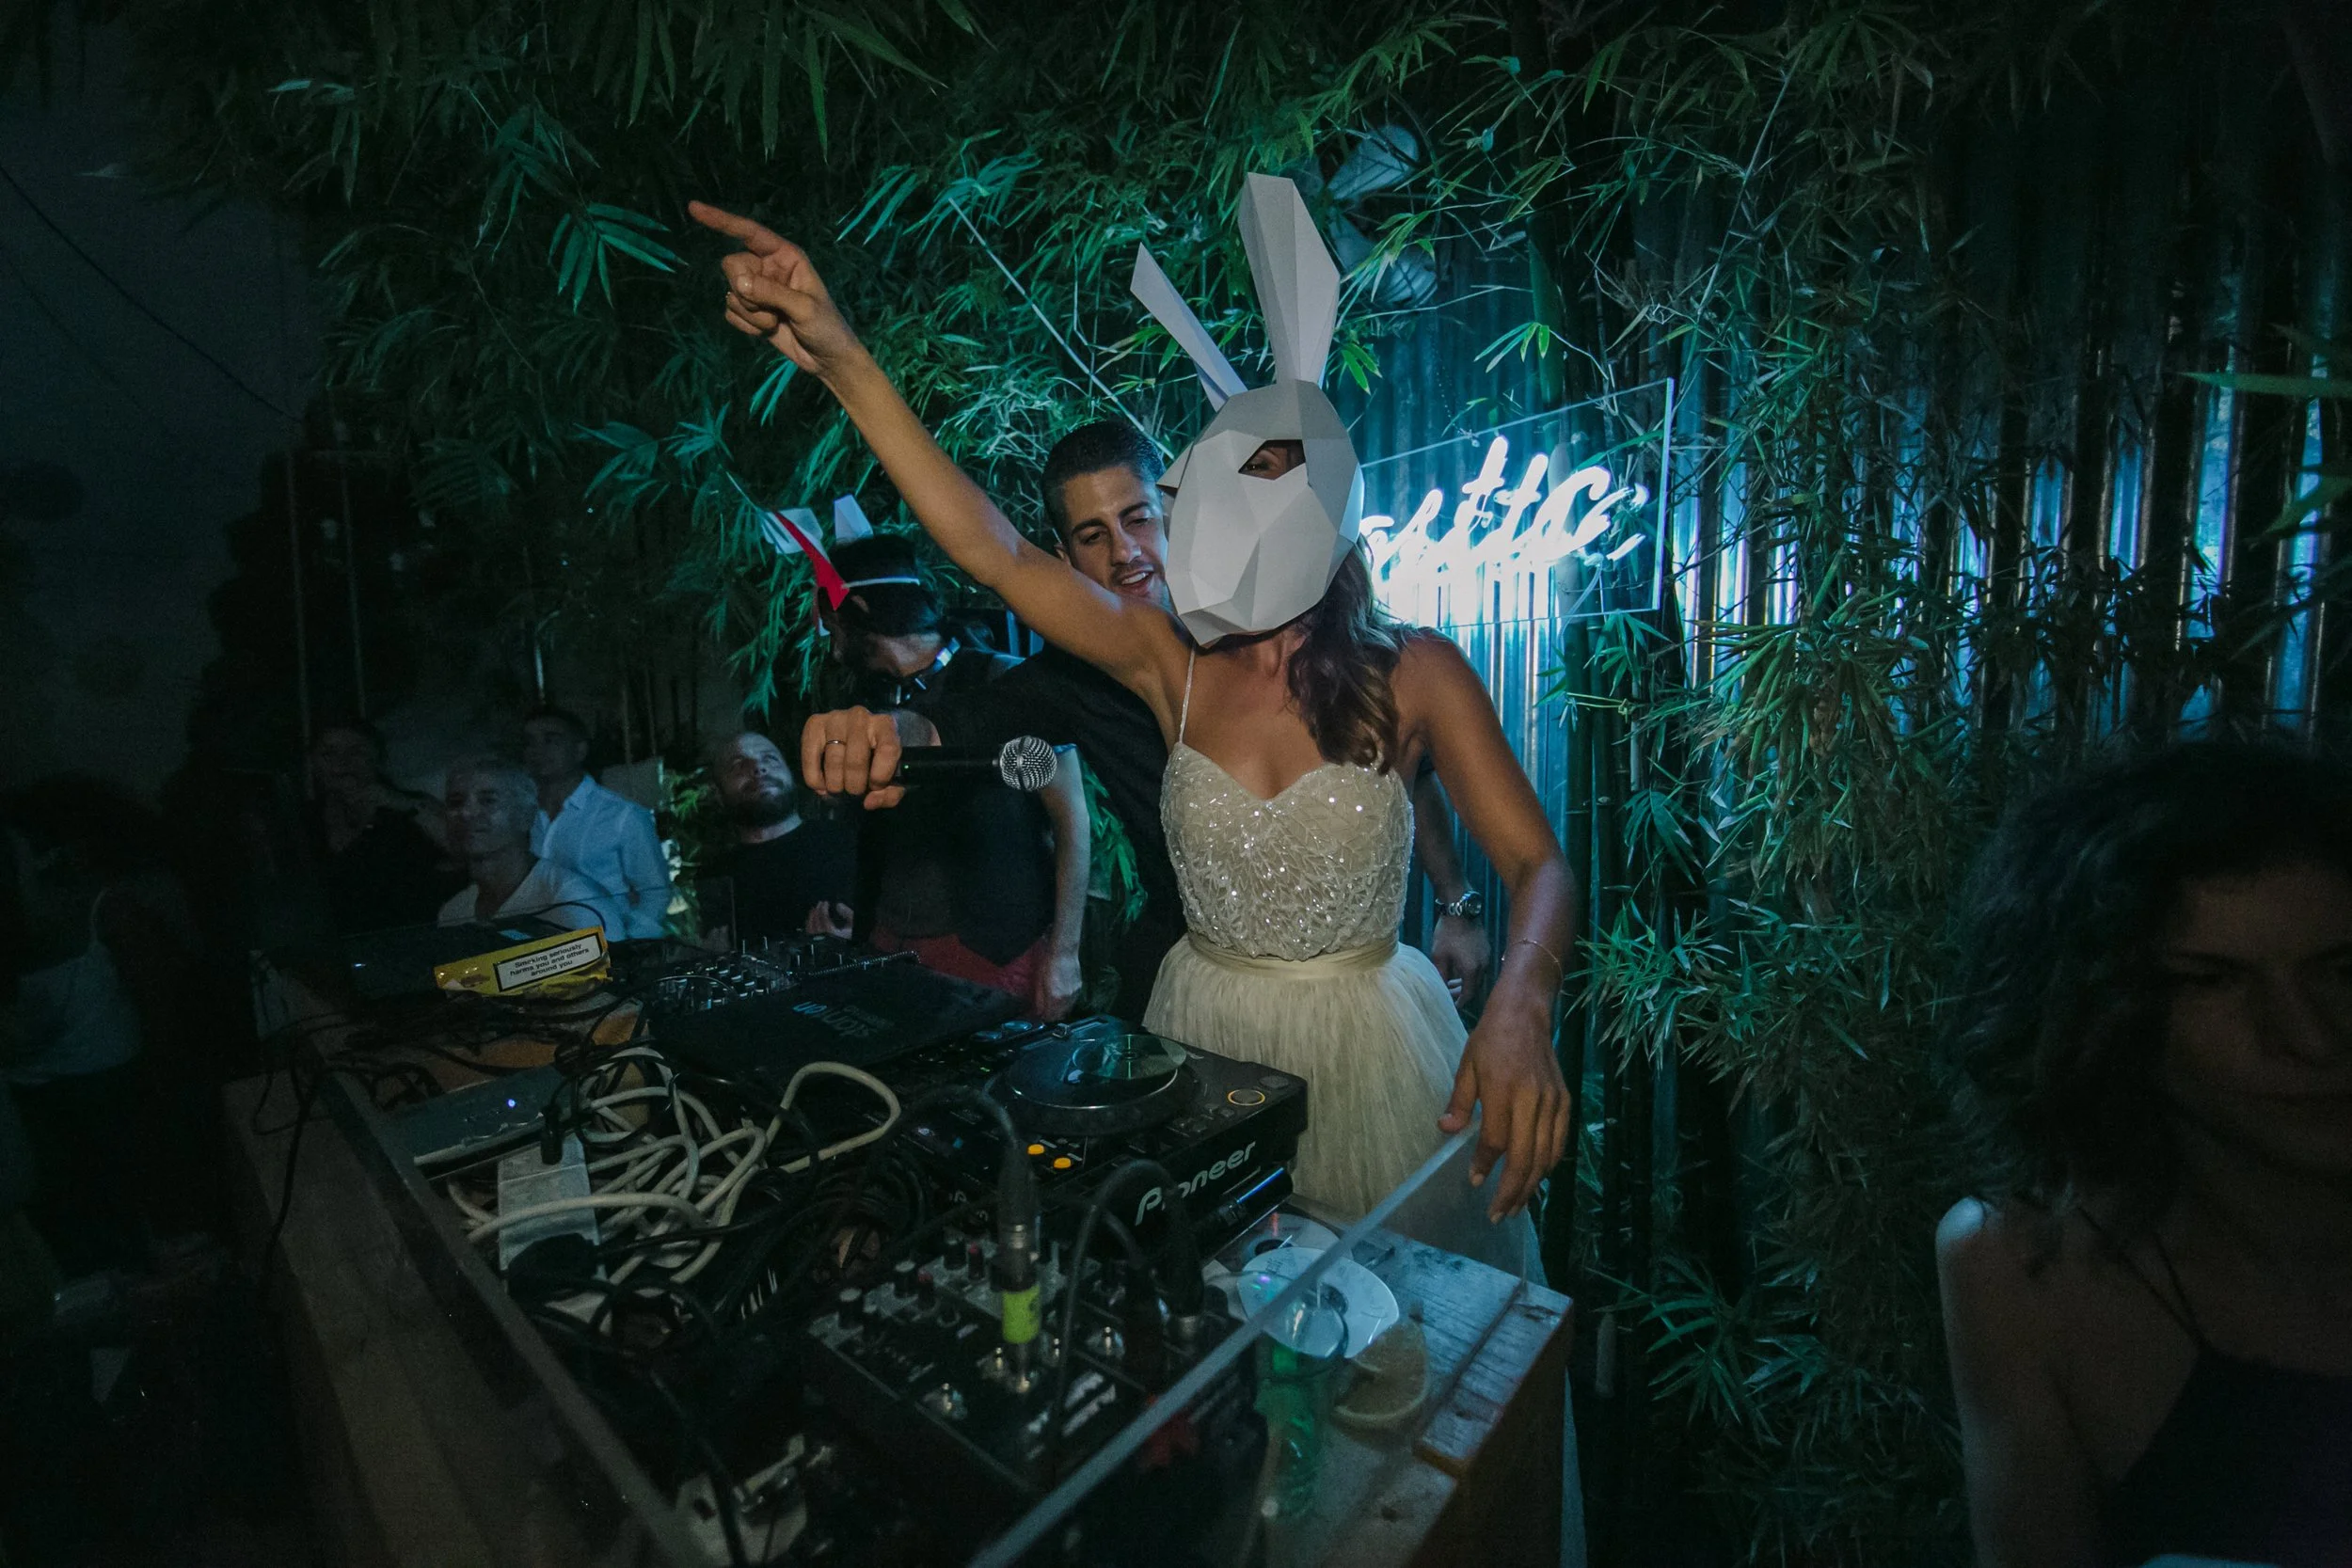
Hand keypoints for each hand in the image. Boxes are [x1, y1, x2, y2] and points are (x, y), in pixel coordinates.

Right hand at [687, 201, 866, 381]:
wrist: (826, 358)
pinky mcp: (750, 311)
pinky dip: (748, 326)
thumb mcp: (804, 308)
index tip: (694, 208)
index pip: (748, 232)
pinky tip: (769, 330)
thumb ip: (772, 293)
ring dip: (752, 314)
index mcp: (785, 255)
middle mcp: (767, 267)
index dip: (721, 220)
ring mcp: (757, 289)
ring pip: (731, 293)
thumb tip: (739, 284)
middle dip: (745, 290)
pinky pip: (731, 313)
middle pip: (732, 266)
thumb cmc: (825, 326)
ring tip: (777, 321)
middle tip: (770, 309)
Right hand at [800, 707, 906, 807]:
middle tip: (854, 791)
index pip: (888, 749)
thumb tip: (868, 802)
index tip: (875, 786)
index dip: (881, 775)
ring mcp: (836, 717)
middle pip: (856, 760)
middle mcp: (860, 716)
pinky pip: (810, 756)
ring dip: (835, 785)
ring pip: (833, 761)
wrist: (859, 733)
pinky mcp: (815, 723)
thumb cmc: (878, 758)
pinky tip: (821, 786)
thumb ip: (890, 794)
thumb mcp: (892, 777)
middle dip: (855, 786)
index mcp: (886, 725)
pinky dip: (814, 778)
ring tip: (838, 789)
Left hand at [803, 901, 853, 938]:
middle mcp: (826, 939)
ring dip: (812, 918)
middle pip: (817, 925)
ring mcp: (822, 942)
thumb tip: (838, 905)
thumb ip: (848, 914)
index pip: (825, 921)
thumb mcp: (854, 923)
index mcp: (835, 935)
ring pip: (811, 930)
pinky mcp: (819, 942)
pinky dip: (809, 925)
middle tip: (820, 904)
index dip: (823, 910)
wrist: (852, 945)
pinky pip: (810, 934)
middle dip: (817, 912)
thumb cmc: (852, 935)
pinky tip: (811, 919)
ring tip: (815, 909)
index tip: (825, 903)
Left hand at [1031, 945, 1083, 1022]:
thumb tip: (1038, 1011)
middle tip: (1044, 1012)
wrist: (1064, 951)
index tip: (1038, 1016)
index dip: (1043, 1018)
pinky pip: (1072, 1002)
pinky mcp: (1079, 988)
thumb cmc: (1048, 963)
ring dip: (1059, 1011)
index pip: (1049, 1016)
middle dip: (1051, 1016)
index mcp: (1055, 997)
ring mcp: (1074, 994)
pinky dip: (1065, 1004)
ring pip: (1067, 1010)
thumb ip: (1039, 999)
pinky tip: (1060, 998)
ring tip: (1051, 1006)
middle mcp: (1066, 999)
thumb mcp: (1039, 981)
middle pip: (1059, 1016)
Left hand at [1429, 912, 1490, 1006]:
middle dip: (1460, 993)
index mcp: (1472, 971)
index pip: (1468, 995)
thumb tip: (1440, 991)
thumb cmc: (1447, 934)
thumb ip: (1441, 976)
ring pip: (1476, 977)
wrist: (1460, 910)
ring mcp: (1486, 956)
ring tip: (1450, 983)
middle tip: (1448, 995)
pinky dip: (1468, 972)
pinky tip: (1458, 970)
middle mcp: (1484, 966)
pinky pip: (1478, 967)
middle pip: (1474, 987)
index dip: (1459, 1003)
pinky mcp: (1486, 948)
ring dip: (1464, 982)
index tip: (1450, 1007)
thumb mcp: (1439, 957)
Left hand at [1438, 986, 1568, 1221]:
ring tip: (1516, 1206)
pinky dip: (1548, 1166)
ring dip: (1531, 1187)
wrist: (1526, 1013)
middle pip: (1525, 1158)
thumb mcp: (1466, 1066)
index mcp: (1504, 1090)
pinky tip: (1535, 1179)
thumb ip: (1459, 1102)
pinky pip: (1559, 1143)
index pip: (1496, 1141)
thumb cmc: (1491, 1038)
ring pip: (1545, 1157)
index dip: (1484, 1165)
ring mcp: (1553, 1103)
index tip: (1474, 1182)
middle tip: (1498, 1214)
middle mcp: (1533, 1100)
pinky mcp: (1565, 1102)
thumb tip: (1447, 1131)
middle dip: (1512, 1192)